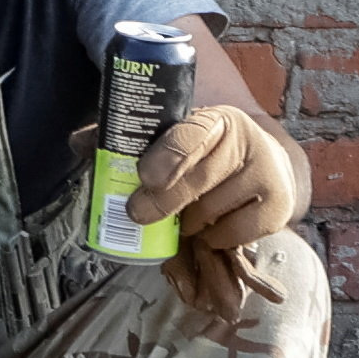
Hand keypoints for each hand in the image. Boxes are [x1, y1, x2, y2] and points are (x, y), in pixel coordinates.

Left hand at [130, 104, 308, 325]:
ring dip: (187, 222)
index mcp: (216, 118)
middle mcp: (247, 140)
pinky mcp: (279, 207)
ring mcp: (267, 174)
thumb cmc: (206, 152)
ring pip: (210, 213)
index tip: (144, 177)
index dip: (167, 157)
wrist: (264, 164)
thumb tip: (79, 143)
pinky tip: (209, 229)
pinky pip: (233, 235)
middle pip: (197, 181)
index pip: (191, 135)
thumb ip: (128, 139)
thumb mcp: (174, 136)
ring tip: (182, 217)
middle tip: (136, 214)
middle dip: (161, 202)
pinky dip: (214, 238)